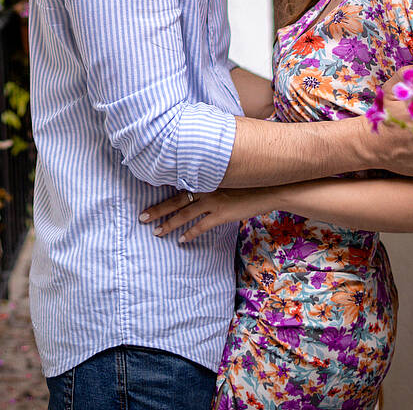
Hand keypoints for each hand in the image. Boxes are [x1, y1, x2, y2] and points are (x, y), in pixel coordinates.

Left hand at [139, 187, 277, 241]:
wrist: (271, 187)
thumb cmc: (252, 179)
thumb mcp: (231, 172)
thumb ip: (216, 175)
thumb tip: (206, 179)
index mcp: (206, 176)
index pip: (179, 182)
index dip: (163, 188)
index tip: (146, 191)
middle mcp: (206, 187)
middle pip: (175, 200)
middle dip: (157, 209)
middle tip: (141, 217)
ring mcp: (213, 201)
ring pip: (184, 214)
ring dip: (169, 223)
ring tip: (156, 231)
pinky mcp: (222, 214)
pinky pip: (201, 226)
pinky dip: (190, 233)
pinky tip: (182, 240)